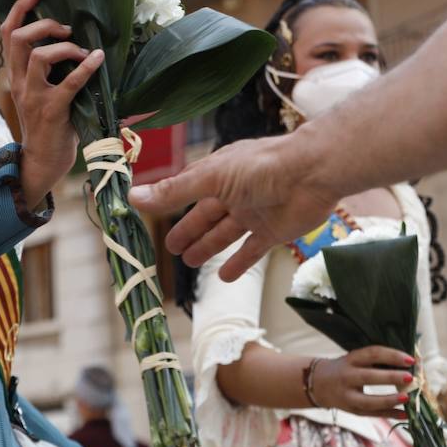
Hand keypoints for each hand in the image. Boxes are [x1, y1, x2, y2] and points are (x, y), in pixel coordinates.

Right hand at [1, 0, 103, 204]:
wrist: (43, 162)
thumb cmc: (50, 124)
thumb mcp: (40, 92)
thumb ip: (48, 70)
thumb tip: (74, 39)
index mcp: (16, 75)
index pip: (8, 35)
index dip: (18, 10)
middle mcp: (19, 82)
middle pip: (18, 39)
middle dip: (43, 24)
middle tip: (66, 27)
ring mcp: (33, 97)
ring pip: (38, 57)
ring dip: (64, 47)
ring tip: (81, 50)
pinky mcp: (52, 111)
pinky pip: (68, 83)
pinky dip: (85, 68)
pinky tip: (98, 59)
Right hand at [129, 122, 350, 281]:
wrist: (313, 174)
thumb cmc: (260, 167)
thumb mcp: (211, 178)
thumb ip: (174, 192)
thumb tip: (132, 196)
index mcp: (217, 173)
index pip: (187, 190)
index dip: (170, 203)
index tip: (151, 216)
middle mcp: (234, 192)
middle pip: (205, 216)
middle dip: (189, 231)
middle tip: (171, 249)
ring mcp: (254, 212)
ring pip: (225, 234)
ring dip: (208, 247)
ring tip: (190, 262)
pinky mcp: (273, 231)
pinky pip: (251, 251)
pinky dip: (238, 264)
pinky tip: (224, 278)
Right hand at [306, 347, 416, 416]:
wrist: (317, 383)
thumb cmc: (344, 368)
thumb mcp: (354, 359)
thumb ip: (375, 362)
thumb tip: (407, 365)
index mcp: (350, 359)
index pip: (372, 354)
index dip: (391, 355)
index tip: (410, 359)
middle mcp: (347, 377)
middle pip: (369, 377)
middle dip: (390, 377)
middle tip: (410, 377)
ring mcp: (347, 396)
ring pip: (368, 400)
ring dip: (389, 400)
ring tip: (406, 398)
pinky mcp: (352, 410)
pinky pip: (372, 414)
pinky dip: (389, 414)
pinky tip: (404, 414)